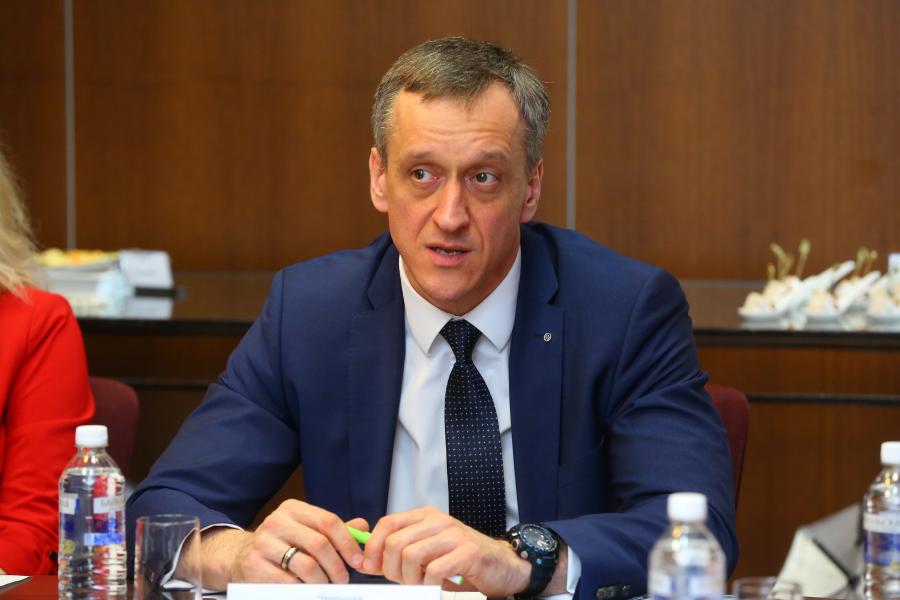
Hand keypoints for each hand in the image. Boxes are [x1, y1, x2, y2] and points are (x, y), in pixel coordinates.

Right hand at [195, 500, 367, 588]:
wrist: (240, 556)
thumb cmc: (281, 544)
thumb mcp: (305, 530)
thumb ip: (334, 529)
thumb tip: (363, 527)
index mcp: (293, 509)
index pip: (328, 521)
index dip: (347, 543)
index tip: (357, 560)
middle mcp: (277, 522)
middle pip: (320, 544)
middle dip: (337, 566)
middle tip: (343, 579)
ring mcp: (264, 543)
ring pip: (307, 566)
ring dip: (323, 581)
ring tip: (326, 586)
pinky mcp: (255, 565)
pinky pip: (289, 582)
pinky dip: (303, 589)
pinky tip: (306, 588)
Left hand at [359, 506, 530, 596]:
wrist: (503, 566)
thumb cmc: (464, 560)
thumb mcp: (427, 554)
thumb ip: (398, 556)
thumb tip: (366, 563)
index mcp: (426, 517)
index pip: (387, 524)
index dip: (374, 548)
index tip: (370, 567)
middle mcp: (438, 521)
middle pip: (395, 543)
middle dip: (391, 570)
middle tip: (403, 581)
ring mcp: (454, 534)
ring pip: (410, 556)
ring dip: (409, 579)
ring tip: (421, 584)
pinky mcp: (467, 552)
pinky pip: (433, 571)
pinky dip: (428, 584)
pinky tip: (436, 585)